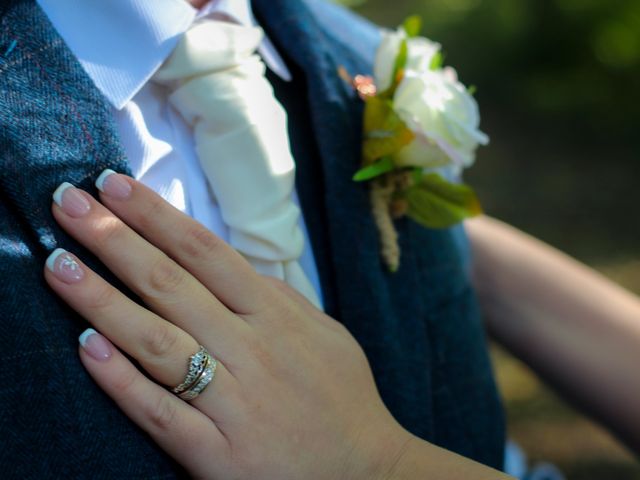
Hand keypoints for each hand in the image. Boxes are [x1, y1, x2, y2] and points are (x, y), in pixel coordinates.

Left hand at [44, 171, 409, 479]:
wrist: (366, 472)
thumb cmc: (343, 397)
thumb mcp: (325, 333)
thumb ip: (278, 297)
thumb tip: (231, 265)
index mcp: (276, 316)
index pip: (206, 253)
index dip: (157, 216)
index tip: (114, 186)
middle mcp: (252, 351)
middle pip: (172, 286)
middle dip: (116, 241)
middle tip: (70, 205)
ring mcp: (234, 403)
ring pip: (158, 343)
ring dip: (103, 302)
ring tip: (58, 267)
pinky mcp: (218, 454)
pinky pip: (162, 414)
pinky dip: (123, 381)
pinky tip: (87, 350)